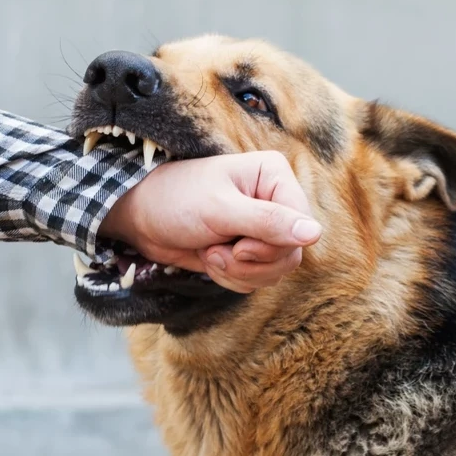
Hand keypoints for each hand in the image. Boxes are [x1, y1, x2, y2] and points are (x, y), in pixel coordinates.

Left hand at [99, 151, 321, 292]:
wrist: (141, 218)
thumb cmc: (176, 200)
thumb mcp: (220, 210)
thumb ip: (267, 222)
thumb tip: (314, 233)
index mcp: (274, 177)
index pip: (302, 226)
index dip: (272, 246)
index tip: (237, 245)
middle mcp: (275, 201)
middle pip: (291, 254)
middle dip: (251, 263)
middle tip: (218, 251)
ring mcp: (262, 229)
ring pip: (275, 271)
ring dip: (238, 272)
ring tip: (210, 253)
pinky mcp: (247, 250)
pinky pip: (256, 278)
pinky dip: (231, 278)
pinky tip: (209, 259)